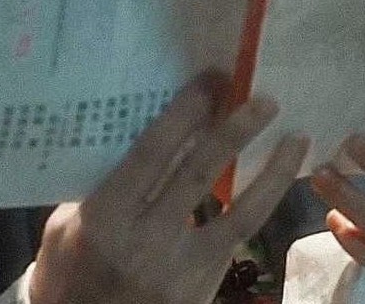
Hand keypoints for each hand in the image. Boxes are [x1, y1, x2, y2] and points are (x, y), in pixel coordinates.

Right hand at [28, 72, 308, 303]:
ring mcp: (178, 270)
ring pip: (238, 215)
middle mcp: (144, 240)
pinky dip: (262, 205)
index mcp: (105, 217)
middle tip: (264, 100)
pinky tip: (279, 180)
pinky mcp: (201, 288)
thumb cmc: (67, 271)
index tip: (210, 81)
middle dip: (234, 132)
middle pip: (198, 174)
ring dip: (272, 173)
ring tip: (297, 139)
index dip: (184, 113)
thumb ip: (105, 180)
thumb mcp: (67, 223)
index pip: (152, 153)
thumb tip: (146, 130)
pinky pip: (238, 240)